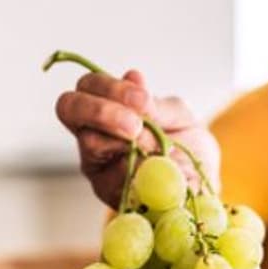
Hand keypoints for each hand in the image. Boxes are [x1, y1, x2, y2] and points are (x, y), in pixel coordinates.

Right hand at [54, 70, 220, 207]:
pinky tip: (156, 172)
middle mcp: (93, 131)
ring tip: (155, 150)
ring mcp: (95, 161)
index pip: (88, 85)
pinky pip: (110, 178)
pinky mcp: (104, 190)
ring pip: (89, 143)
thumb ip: (155, 103)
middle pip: (69, 107)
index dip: (110, 88)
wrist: (199, 183)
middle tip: (134, 126)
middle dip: (101, 111)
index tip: (142, 100)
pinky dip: (136, 172)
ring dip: (123, 142)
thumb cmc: (185, 144)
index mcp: (109, 104)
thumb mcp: (180, 117)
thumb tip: (133, 78)